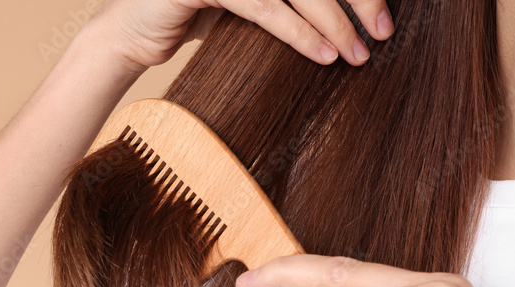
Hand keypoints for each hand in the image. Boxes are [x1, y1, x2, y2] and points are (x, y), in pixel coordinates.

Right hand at [90, 0, 395, 74]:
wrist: (130, 34)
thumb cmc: (193, 17)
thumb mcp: (253, 3)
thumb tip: (351, 16)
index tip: (382, 13)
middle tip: (383, 30)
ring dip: (334, 20)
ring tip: (359, 53)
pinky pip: (265, 5)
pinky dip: (299, 31)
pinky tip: (324, 54)